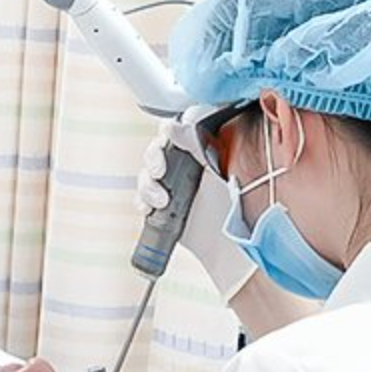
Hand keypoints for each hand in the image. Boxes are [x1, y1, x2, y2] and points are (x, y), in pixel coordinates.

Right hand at [135, 109, 256, 300]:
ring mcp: (170, 186)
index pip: (175, 131)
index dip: (167, 132)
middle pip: (155, 150)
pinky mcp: (161, 206)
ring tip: (162, 202)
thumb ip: (194, 144)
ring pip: (145, 175)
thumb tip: (171, 126)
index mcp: (198, 151)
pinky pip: (141, 198)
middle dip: (153, 158)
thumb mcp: (214, 170)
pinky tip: (148, 209)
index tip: (166, 138)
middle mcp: (183, 166)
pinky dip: (141, 202)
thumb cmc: (229, 206)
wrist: (225, 245)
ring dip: (147, 186)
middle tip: (160, 172)